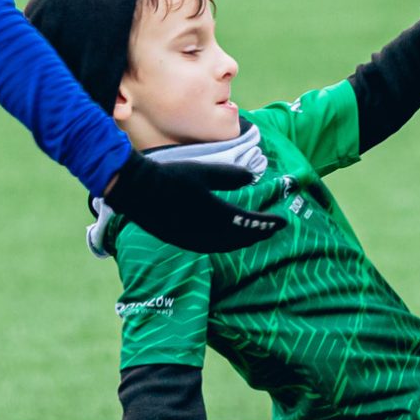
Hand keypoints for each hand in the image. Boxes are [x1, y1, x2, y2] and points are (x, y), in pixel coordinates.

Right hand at [105, 154, 287, 253]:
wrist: (136, 191)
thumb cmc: (171, 177)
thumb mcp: (205, 171)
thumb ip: (230, 177)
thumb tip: (252, 178)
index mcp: (215, 215)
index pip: (250, 223)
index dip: (268, 224)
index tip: (283, 222)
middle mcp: (207, 233)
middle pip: (241, 238)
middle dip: (258, 233)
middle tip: (273, 228)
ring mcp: (192, 240)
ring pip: (226, 246)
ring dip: (243, 240)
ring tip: (254, 234)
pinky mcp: (181, 241)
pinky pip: (211, 247)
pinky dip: (226, 244)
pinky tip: (227, 239)